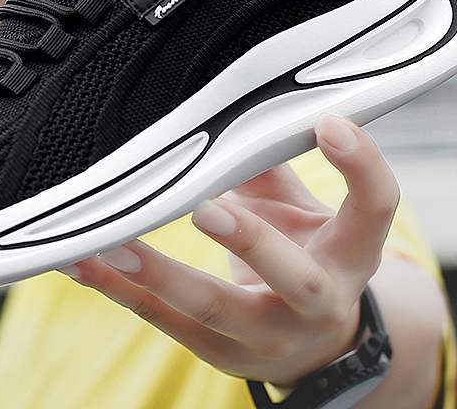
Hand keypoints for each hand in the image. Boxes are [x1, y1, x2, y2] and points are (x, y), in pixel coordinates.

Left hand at [59, 115, 399, 385]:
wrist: (313, 347)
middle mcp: (319, 301)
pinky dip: (117, 288)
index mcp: (351, 253)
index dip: (362, 166)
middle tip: (206, 209)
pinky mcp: (219, 353)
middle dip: (251, 243)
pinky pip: (162, 319)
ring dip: (159, 275)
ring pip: (213, 310)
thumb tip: (236, 102)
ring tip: (112, 242)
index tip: (329, 121)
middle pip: (295, 278)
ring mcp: (268, 336)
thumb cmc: (307, 258)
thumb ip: (271, 161)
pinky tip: (80, 262)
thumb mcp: (305, 211)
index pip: (377, 208)